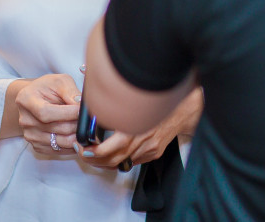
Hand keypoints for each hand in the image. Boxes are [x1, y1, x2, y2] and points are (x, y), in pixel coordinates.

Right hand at [11, 74, 80, 155]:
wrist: (36, 99)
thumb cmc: (48, 88)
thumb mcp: (59, 81)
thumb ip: (70, 91)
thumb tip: (82, 105)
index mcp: (26, 100)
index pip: (46, 113)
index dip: (67, 113)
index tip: (81, 110)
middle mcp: (25, 121)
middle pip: (56, 129)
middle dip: (76, 124)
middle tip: (88, 120)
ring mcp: (30, 136)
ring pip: (61, 142)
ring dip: (77, 136)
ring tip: (84, 127)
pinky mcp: (37, 146)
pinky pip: (59, 151)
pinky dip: (72, 145)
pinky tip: (77, 135)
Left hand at [77, 88, 201, 168]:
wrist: (181, 109)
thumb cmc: (157, 101)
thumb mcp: (132, 101)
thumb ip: (115, 108)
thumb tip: (96, 108)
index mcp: (134, 127)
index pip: (110, 148)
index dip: (94, 152)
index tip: (82, 148)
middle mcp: (142, 140)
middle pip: (114, 159)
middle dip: (95, 160)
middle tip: (83, 154)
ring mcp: (149, 149)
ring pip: (122, 162)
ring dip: (105, 163)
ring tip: (93, 157)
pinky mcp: (154, 153)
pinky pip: (133, 161)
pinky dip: (119, 161)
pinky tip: (110, 156)